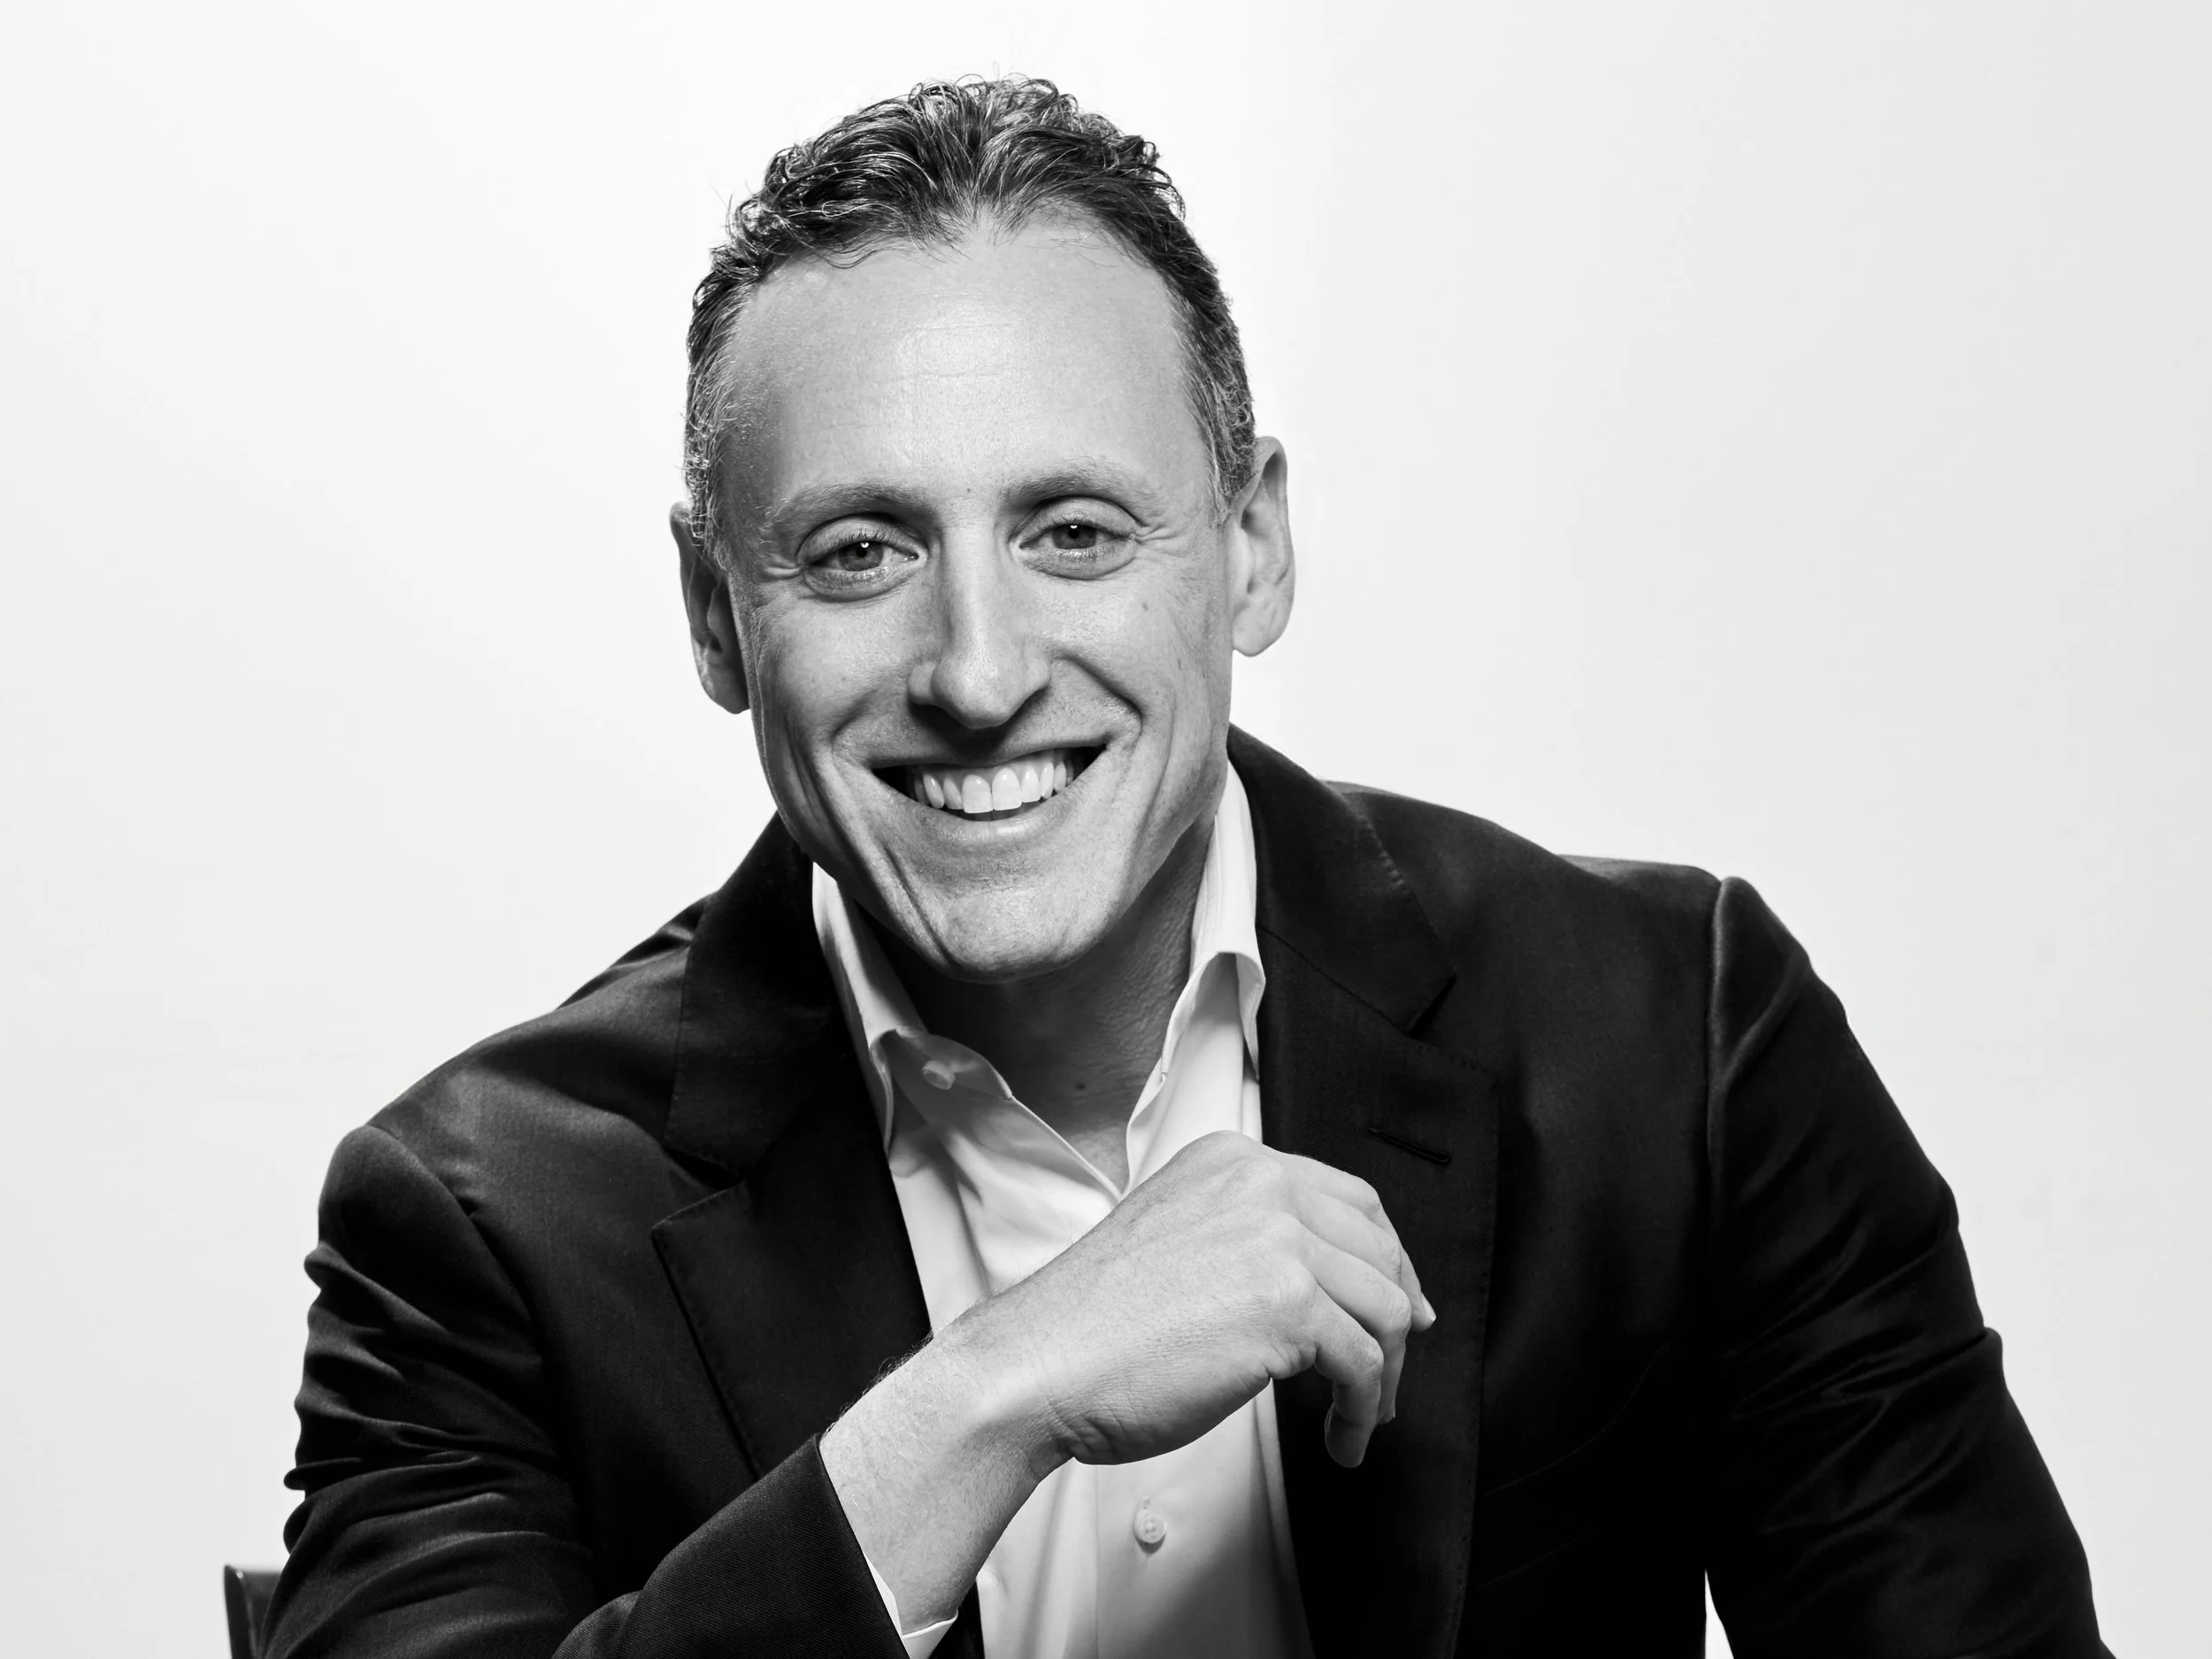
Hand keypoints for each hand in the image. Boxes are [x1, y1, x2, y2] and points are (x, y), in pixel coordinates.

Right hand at [978, 1129, 1436, 1472]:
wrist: (1042, 1364)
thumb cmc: (1093, 1324)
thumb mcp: (1178, 1234)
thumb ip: (1246, 1234)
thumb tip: (1328, 1283)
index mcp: (1233, 1161)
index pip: (1349, 1198)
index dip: (1387, 1257)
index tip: (1400, 1300)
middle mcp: (1261, 1186)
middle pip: (1378, 1250)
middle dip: (1397, 1319)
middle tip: (1391, 1370)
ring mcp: (1279, 1241)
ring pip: (1385, 1308)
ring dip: (1384, 1375)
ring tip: (1360, 1415)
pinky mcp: (1289, 1306)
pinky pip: (1364, 1365)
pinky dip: (1363, 1411)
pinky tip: (1341, 1436)